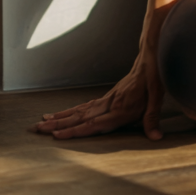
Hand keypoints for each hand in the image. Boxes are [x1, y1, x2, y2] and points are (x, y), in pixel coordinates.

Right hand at [32, 47, 164, 140]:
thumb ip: (152, 119)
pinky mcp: (106, 98)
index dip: (76, 131)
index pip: (94, 123)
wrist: (149, 57)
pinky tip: (59, 115)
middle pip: (80, 117)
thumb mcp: (157, 97)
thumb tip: (157, 137)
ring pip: (79, 111)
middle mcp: (108, 104)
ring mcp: (106, 100)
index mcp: (120, 109)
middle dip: (58, 125)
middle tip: (38, 129)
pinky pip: (84, 106)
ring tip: (42, 123)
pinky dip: (70, 112)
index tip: (57, 136)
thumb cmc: (154, 77)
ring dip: (60, 118)